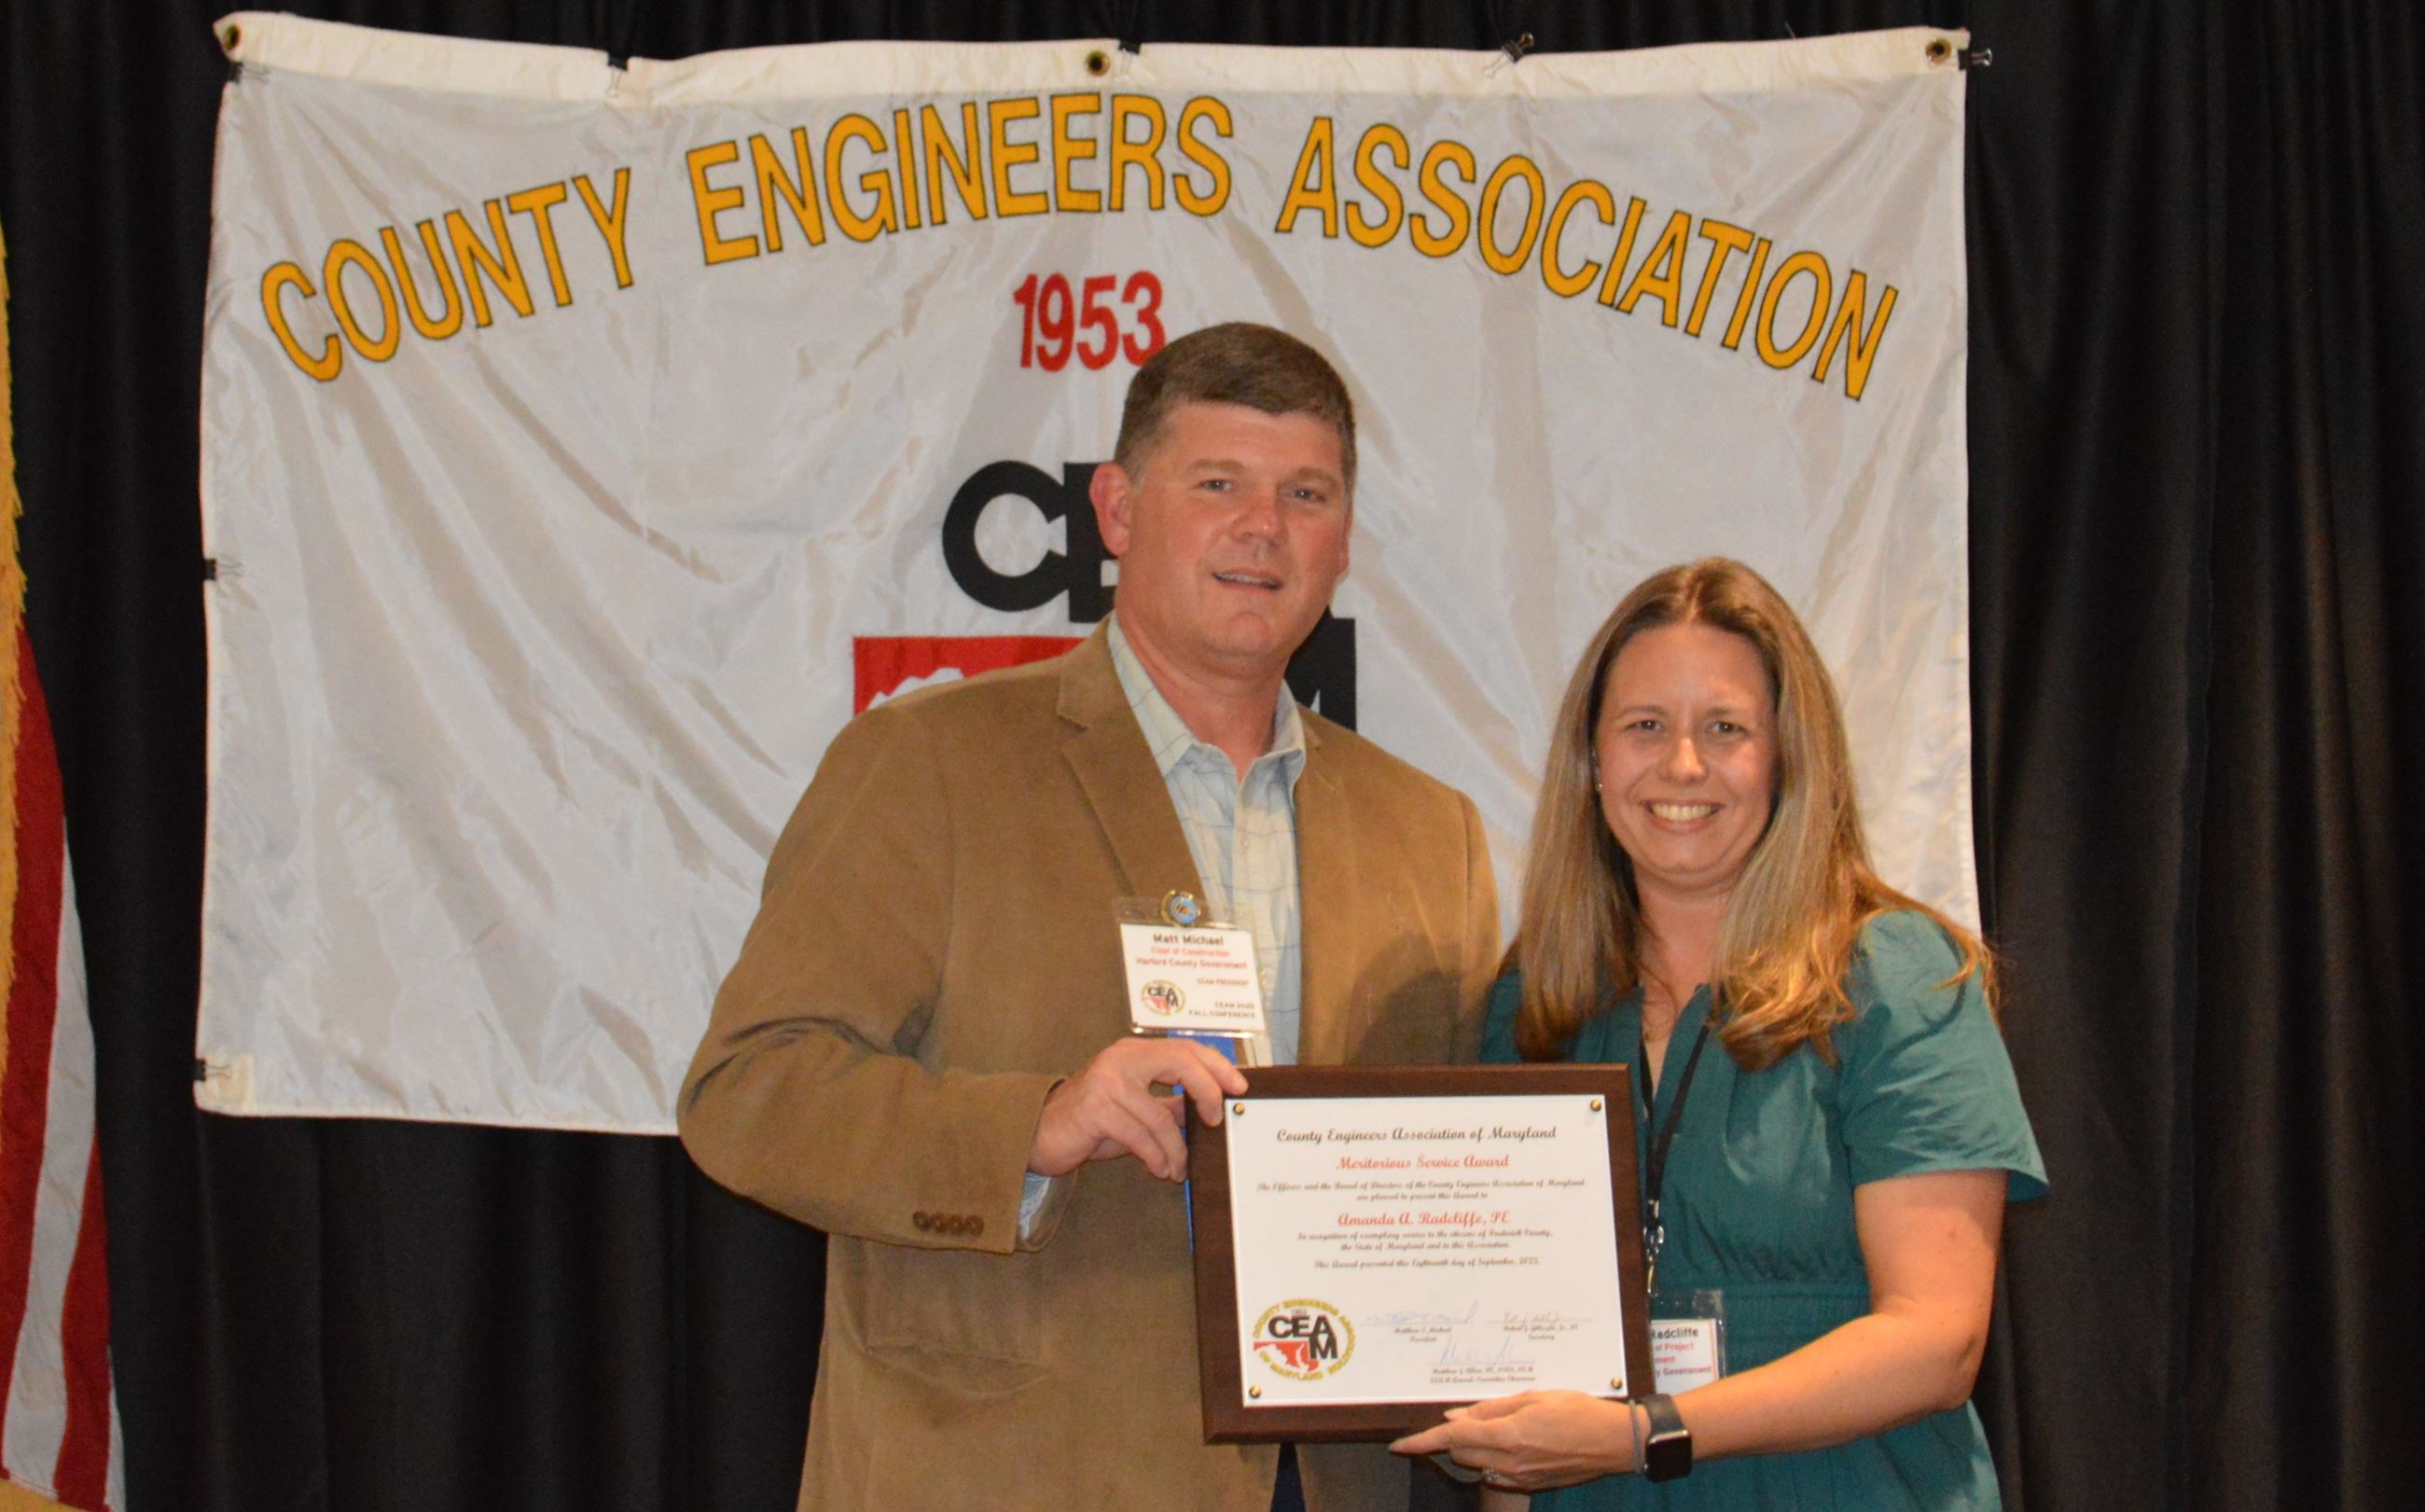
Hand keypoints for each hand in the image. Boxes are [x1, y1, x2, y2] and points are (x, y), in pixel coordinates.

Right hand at [1027, 1037, 1248, 1181]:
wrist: (1039, 1135)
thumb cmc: (1091, 1123)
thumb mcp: (1135, 1110)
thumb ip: (1168, 1105)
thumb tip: (1208, 1109)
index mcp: (1133, 1052)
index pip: (1185, 1048)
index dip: (1216, 1065)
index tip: (1238, 1087)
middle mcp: (1121, 1059)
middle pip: (1180, 1063)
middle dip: (1207, 1092)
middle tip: (1216, 1121)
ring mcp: (1107, 1082)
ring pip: (1161, 1116)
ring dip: (1176, 1149)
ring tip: (1179, 1169)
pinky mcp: (1096, 1109)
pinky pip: (1141, 1136)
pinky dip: (1156, 1157)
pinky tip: (1160, 1169)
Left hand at [1390, 1391, 1638, 1491]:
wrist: (1614, 1442)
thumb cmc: (1578, 1412)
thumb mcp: (1533, 1398)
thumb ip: (1491, 1408)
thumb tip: (1457, 1415)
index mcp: (1506, 1435)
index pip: (1451, 1438)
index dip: (1421, 1441)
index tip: (1399, 1445)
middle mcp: (1508, 1462)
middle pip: (1460, 1453)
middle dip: (1453, 1437)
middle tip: (1467, 1417)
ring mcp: (1519, 1478)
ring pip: (1477, 1465)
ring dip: (1473, 1449)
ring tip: (1496, 1428)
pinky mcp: (1531, 1486)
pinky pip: (1497, 1476)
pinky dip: (1492, 1462)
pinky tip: (1510, 1446)